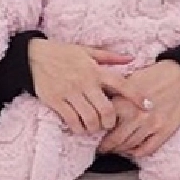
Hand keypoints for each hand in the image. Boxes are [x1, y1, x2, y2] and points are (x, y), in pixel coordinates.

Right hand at [27, 39, 144, 133]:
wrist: (32, 56)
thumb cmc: (62, 53)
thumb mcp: (86, 50)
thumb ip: (109, 57)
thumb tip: (131, 57)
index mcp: (94, 70)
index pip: (121, 84)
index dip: (137, 97)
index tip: (148, 107)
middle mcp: (84, 81)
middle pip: (106, 110)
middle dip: (111, 122)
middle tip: (108, 123)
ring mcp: (69, 92)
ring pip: (90, 119)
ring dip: (94, 127)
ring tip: (93, 126)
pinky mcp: (55, 101)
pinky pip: (72, 121)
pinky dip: (78, 128)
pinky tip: (79, 127)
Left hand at [98, 60, 179, 157]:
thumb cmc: (152, 77)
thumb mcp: (127, 81)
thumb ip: (113, 95)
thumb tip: (96, 107)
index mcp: (123, 102)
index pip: (103, 124)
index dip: (96, 131)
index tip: (92, 133)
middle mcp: (136, 116)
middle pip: (115, 140)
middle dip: (106, 146)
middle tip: (100, 148)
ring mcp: (151, 125)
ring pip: (130, 146)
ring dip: (120, 150)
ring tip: (114, 150)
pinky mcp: (165, 131)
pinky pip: (147, 149)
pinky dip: (137, 153)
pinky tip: (132, 151)